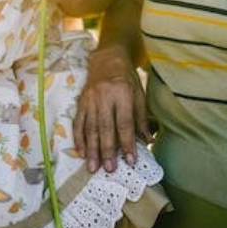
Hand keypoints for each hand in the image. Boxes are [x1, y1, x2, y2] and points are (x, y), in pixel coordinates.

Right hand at [73, 45, 148, 173]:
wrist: (107, 58)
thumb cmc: (127, 78)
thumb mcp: (139, 94)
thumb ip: (141, 118)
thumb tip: (148, 141)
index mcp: (122, 94)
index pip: (125, 123)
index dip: (127, 143)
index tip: (130, 161)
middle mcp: (105, 97)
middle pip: (106, 127)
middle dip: (107, 150)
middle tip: (109, 169)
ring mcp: (90, 99)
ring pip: (90, 127)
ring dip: (91, 149)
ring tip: (92, 167)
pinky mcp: (80, 101)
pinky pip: (78, 122)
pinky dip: (79, 139)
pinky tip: (81, 152)